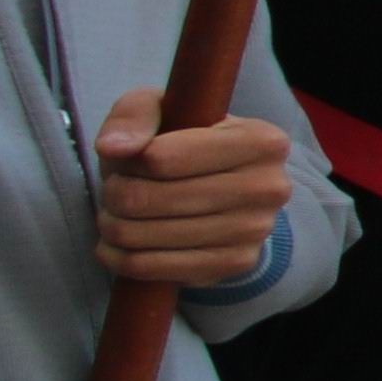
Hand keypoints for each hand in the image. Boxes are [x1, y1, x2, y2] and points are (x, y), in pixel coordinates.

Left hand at [93, 93, 292, 284]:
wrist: (227, 189)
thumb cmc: (187, 144)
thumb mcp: (161, 111)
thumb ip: (133, 117)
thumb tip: (113, 148)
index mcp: (261, 140)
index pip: (161, 158)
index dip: (128, 161)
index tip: (127, 160)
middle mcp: (269, 187)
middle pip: (151, 198)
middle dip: (115, 196)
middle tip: (112, 193)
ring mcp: (256, 230)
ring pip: (148, 235)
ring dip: (114, 227)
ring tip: (114, 216)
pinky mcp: (237, 264)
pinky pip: (157, 269)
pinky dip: (122, 259)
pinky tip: (116, 246)